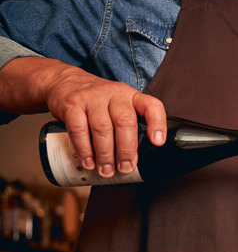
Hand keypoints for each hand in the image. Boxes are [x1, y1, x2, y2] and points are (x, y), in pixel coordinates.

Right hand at [42, 61, 166, 176]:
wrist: (65, 81)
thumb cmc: (99, 101)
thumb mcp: (120, 105)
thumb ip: (131, 126)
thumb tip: (136, 159)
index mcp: (132, 97)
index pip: (151, 106)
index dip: (157, 124)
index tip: (157, 142)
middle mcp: (114, 94)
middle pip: (125, 122)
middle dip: (126, 149)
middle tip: (126, 168)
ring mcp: (92, 98)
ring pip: (102, 128)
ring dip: (105, 154)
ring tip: (107, 170)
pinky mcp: (72, 104)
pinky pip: (78, 129)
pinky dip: (84, 149)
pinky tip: (89, 161)